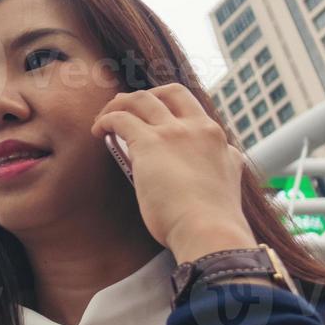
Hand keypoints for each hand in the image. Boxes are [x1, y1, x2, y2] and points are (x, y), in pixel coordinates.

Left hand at [90, 83, 255, 258]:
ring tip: (104, 119)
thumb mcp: (227, 183)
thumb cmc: (212, 221)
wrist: (209, 232)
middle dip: (147, 96)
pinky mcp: (150, 143)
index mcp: (218, 140)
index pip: (193, 110)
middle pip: (171, 92)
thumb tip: (221, 160)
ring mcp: (175, 132)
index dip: (170, 109)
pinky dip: (106, 120)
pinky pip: (121, 118)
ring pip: (142, 99)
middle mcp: (199, 129)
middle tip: (127, 109)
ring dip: (120, 104)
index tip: (153, 118)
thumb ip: (222, 164)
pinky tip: (97, 131)